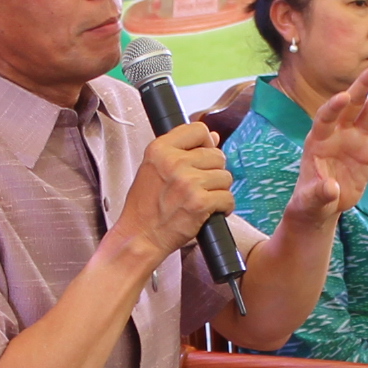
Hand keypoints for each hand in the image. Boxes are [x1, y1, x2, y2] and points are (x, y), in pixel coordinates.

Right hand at [116, 120, 236, 267]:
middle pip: (217, 155)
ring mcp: (188, 182)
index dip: (205, 143)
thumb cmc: (145, 206)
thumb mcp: (154, 169)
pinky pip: (228, 198)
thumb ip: (181, 151)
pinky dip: (223, 207)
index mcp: (160, 149)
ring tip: (201, 199)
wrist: (140, 236)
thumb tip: (214, 137)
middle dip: (213, 171)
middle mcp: (174, 162)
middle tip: (199, 186)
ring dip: (219, 190)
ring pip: (225, 176)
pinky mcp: (200, 202)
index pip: (199, 130)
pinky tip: (209, 211)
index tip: (201, 158)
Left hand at [287, 70, 367, 224]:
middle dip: (363, 86)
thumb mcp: (310, 200)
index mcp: (318, 139)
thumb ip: (319, 193)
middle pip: (351, 104)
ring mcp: (356, 137)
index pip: (325, 117)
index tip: (343, 97)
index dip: (333, 107)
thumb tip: (331, 189)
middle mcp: (338, 131)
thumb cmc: (311, 199)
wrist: (323, 203)